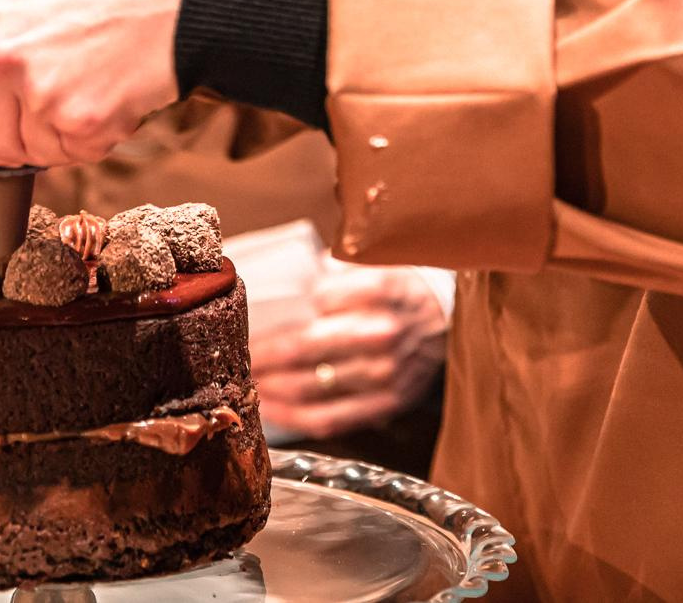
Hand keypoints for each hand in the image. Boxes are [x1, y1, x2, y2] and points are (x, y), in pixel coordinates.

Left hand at [0, 0, 200, 168]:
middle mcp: (3, 65)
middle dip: (21, 138)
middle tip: (58, 108)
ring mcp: (43, 98)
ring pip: (35, 153)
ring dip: (62, 137)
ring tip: (96, 86)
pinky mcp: (83, 125)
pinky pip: (76, 155)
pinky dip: (96, 139)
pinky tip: (117, 96)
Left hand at [250, 266, 446, 439]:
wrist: (448, 319)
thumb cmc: (398, 288)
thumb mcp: (373, 262)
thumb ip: (331, 271)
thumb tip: (279, 283)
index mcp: (382, 289)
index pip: (318, 300)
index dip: (279, 312)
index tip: (247, 317)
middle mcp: (385, 332)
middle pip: (306, 347)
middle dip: (263, 354)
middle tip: (233, 354)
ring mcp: (388, 373)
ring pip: (313, 386)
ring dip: (271, 387)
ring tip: (243, 381)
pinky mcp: (388, 402)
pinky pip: (331, 419)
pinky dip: (294, 417)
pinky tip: (270, 408)